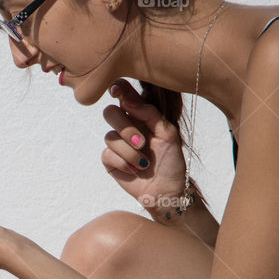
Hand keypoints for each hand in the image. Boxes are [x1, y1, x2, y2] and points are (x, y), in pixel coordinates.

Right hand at [102, 79, 188, 210]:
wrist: (167, 190)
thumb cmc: (171, 161)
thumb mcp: (168, 133)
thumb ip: (150, 114)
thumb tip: (129, 102)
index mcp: (141, 116)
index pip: (124, 95)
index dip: (117, 89)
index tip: (116, 91)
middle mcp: (126, 127)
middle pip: (110, 113)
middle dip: (126, 129)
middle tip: (141, 143)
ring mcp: (117, 144)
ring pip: (110, 137)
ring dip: (130, 152)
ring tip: (144, 163)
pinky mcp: (110, 160)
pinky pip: (107, 154)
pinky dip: (124, 163)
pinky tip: (134, 170)